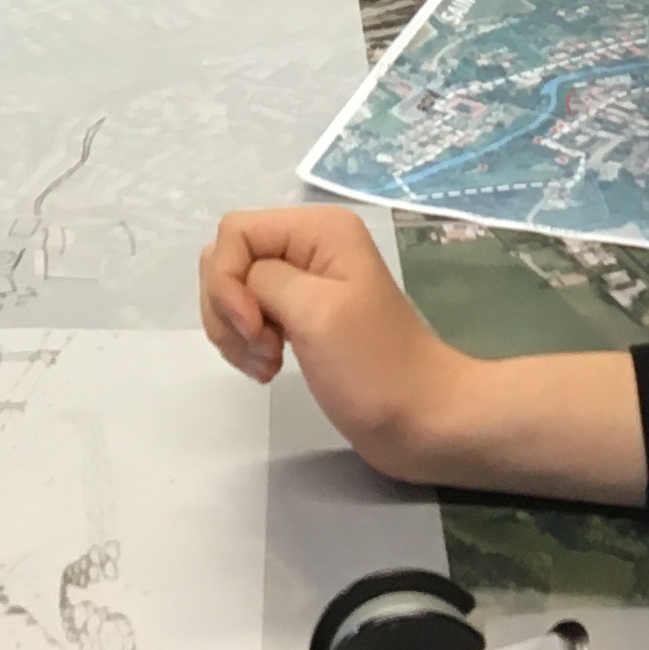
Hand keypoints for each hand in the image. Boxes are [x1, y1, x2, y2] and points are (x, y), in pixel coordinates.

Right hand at [199, 205, 476, 482]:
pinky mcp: (298, 317)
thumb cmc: (374, 368)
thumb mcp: (316, 311)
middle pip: (228, 260)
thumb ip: (262, 279)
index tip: (254, 329)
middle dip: (229, 309)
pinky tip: (269, 368)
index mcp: (318, 229)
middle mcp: (308, 245)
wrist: (420, 420)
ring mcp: (302, 283)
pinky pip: (247, 317)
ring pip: (232, 291)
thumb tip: (237, 282)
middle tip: (264, 349)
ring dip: (236, 332)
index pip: (235, 233)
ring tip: (268, 364)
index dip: (228, 281)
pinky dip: (246, 344)